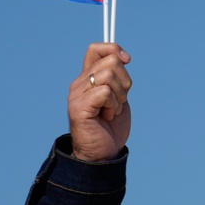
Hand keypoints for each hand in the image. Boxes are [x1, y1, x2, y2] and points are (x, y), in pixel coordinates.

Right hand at [68, 43, 131, 160]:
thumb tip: (123, 57)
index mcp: (87, 79)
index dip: (114, 49)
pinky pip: (105, 92)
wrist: (102, 155)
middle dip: (125, 82)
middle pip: (111, 61)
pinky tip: (107, 116)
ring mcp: (77, 95)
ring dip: (119, 96)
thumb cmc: (110, 128)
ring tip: (112, 111)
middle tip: (118, 102)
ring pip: (109, 75)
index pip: (96, 49)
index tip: (127, 61)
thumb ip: (117, 79)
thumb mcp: (118, 97)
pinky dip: (113, 105)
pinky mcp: (79, 107)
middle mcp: (79, 83)